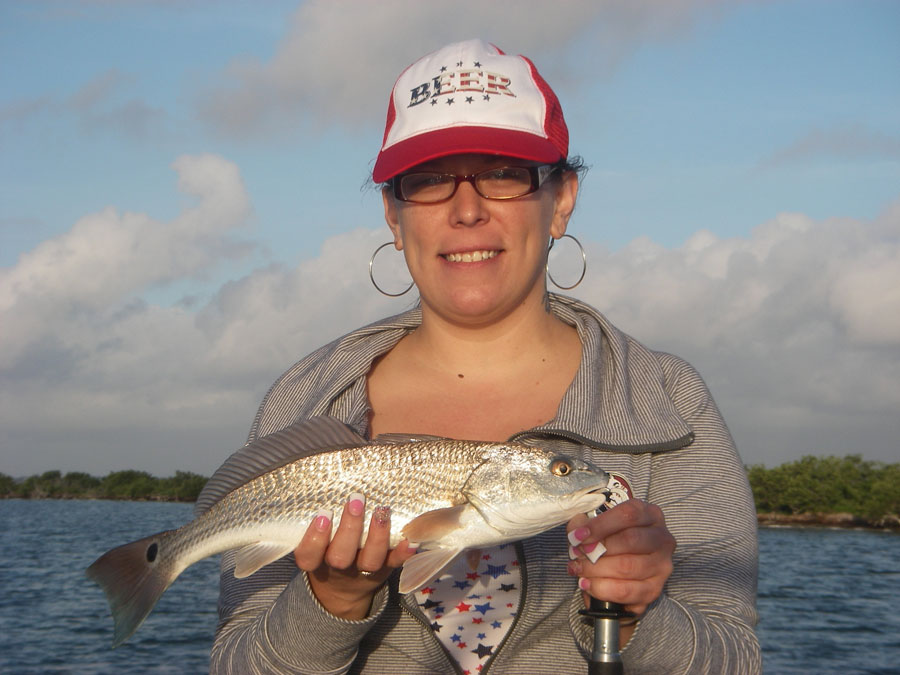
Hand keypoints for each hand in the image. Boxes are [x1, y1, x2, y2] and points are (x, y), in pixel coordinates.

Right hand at [294, 493, 415, 619]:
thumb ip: (317, 519)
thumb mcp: (315, 541)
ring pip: (370, 560)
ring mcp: (364, 570)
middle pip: (340, 556)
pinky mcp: (386, 569)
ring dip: (377, 536)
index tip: (322, 515)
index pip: (308, 555)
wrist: (345, 587)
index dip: (314, 538)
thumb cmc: (326, 549)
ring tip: (381, 510)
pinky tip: (410, 539)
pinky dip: (403, 552)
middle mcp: (339, 567)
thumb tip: (316, 479)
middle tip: (355, 500)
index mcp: (317, 560)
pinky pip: (395, 563)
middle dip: (349, 529)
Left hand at [566, 499, 674, 617]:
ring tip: (579, 569)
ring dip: (596, 570)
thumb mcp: (596, 524)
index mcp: (649, 514)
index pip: (628, 515)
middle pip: (629, 540)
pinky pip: (626, 591)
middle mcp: (661, 538)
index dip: (600, 525)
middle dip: (596, 549)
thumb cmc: (609, 539)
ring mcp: (662, 565)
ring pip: (627, 567)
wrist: (621, 568)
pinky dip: (602, 589)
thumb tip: (577, 532)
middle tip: (576, 554)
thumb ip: (584, 523)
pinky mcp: (655, 589)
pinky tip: (588, 584)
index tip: (578, 536)